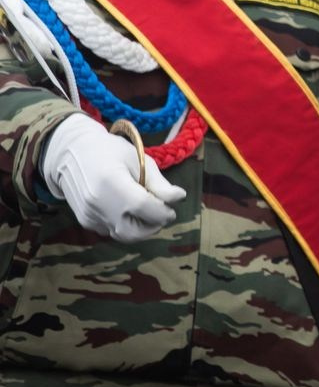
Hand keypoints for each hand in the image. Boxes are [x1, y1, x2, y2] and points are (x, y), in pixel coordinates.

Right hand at [40, 113, 183, 242]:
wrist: (71, 152)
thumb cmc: (110, 151)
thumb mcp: (139, 159)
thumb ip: (159, 183)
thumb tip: (179, 198)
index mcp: (112, 183)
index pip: (144, 208)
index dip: (163, 212)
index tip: (171, 208)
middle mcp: (97, 204)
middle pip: (133, 232)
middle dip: (153, 226)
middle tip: (161, 213)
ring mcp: (88, 215)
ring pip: (122, 235)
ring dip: (140, 228)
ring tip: (146, 211)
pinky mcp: (84, 221)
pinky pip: (110, 231)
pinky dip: (124, 226)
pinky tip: (127, 210)